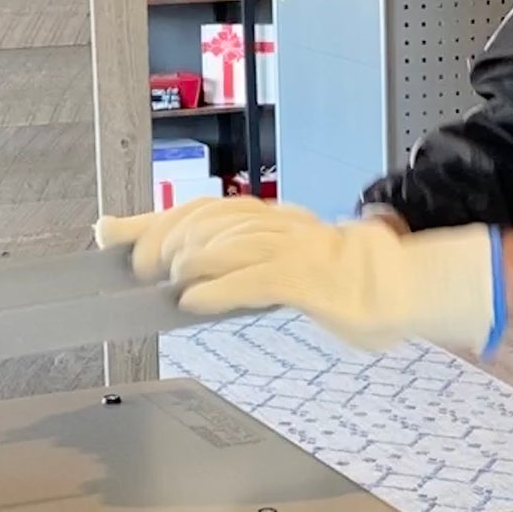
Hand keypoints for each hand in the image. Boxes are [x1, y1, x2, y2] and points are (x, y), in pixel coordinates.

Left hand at [165, 208, 500, 354]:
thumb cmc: (347, 285)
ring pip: (226, 243)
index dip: (149, 219)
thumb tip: (188, 280)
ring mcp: (295, 249)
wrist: (406, 289)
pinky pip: (253, 279)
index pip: (199, 208)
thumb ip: (239, 267)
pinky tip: (191, 303)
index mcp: (272, 219)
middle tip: (142, 269)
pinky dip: (215, 290)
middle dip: (163, 241)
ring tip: (169, 284)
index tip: (107, 230)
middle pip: (205, 218)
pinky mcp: (309, 278)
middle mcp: (279, 225)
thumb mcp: (284, 268)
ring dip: (187, 264)